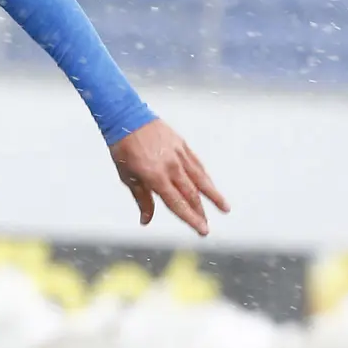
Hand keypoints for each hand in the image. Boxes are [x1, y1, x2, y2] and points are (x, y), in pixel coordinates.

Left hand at [109, 119, 228, 236]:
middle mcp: (171, 166)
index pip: (177, 203)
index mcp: (155, 176)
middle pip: (191, 194)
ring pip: (200, 179)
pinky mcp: (182, 145)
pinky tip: (210, 186)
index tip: (202, 230)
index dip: (191, 219)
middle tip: (207, 227)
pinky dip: (205, 177)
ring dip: (213, 195)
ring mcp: (179, 154)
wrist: (126, 117)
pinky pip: (197, 164)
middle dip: (200, 212)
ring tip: (224, 208)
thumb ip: (142, 199)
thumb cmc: (123, 148)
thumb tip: (146, 220)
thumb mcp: (128, 177)